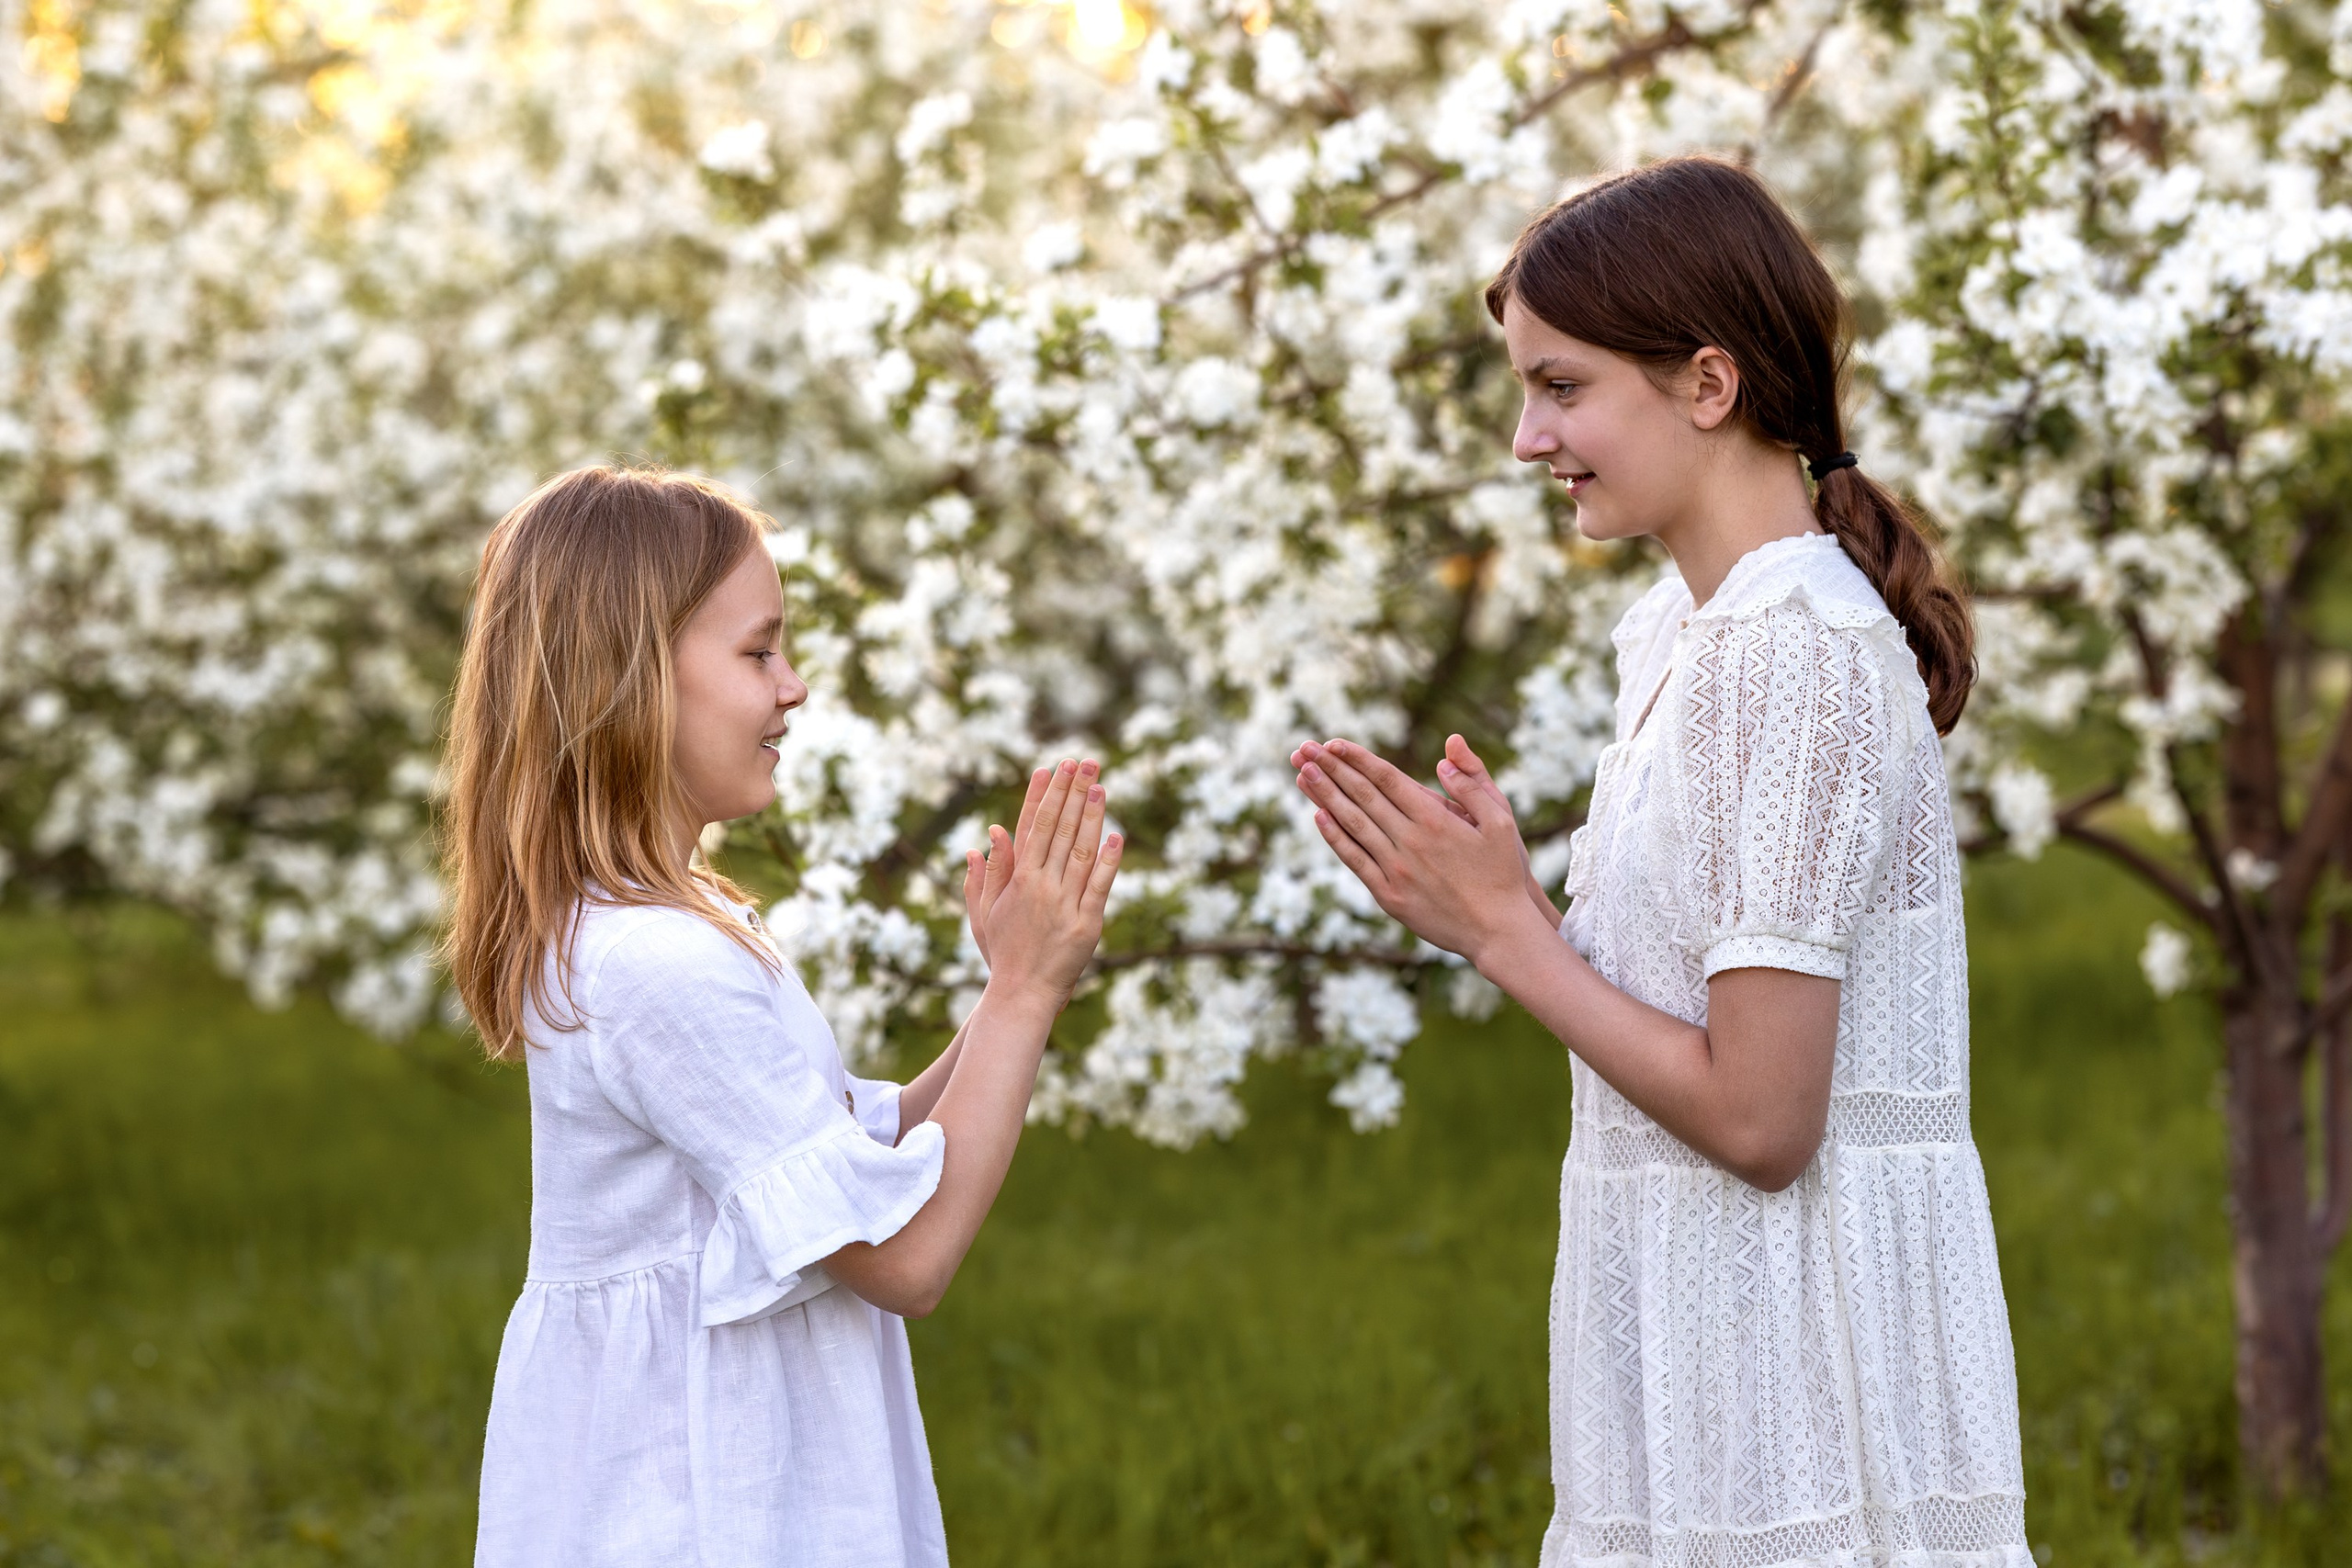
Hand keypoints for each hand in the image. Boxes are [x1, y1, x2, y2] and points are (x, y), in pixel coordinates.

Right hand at [972, 758, 1120, 1007]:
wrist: (1022, 993)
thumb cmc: (1003, 951)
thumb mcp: (985, 912)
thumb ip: (988, 873)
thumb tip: (990, 834)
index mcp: (1017, 880)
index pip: (1031, 826)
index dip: (1042, 795)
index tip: (1050, 767)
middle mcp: (1041, 887)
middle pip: (1058, 830)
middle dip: (1071, 792)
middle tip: (1084, 760)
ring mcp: (1065, 905)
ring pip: (1081, 851)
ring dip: (1091, 815)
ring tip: (1099, 783)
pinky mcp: (1087, 925)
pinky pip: (1100, 887)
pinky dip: (1109, 861)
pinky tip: (1116, 834)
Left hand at [1290, 733, 1539, 965]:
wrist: (1498, 930)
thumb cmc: (1503, 872)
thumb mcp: (1501, 820)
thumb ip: (1472, 785)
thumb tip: (1444, 756)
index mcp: (1436, 819)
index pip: (1387, 779)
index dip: (1358, 759)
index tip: (1333, 742)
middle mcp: (1410, 841)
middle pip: (1363, 797)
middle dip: (1332, 769)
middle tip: (1306, 748)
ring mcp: (1396, 870)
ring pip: (1353, 825)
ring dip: (1324, 797)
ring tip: (1303, 773)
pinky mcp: (1389, 896)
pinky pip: (1355, 861)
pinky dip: (1335, 838)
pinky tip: (1319, 817)